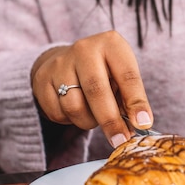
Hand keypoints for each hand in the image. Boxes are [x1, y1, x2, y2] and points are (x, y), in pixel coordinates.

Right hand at [31, 30, 152, 146]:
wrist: (67, 61)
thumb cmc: (105, 73)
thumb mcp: (122, 77)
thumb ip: (130, 99)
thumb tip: (139, 125)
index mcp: (111, 44)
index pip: (127, 75)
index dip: (136, 102)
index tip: (143, 124)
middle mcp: (84, 49)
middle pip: (97, 91)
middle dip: (111, 121)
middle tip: (121, 140)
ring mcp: (60, 64)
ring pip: (74, 106)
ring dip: (88, 121)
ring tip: (95, 116)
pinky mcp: (42, 80)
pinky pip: (57, 113)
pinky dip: (70, 120)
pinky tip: (77, 110)